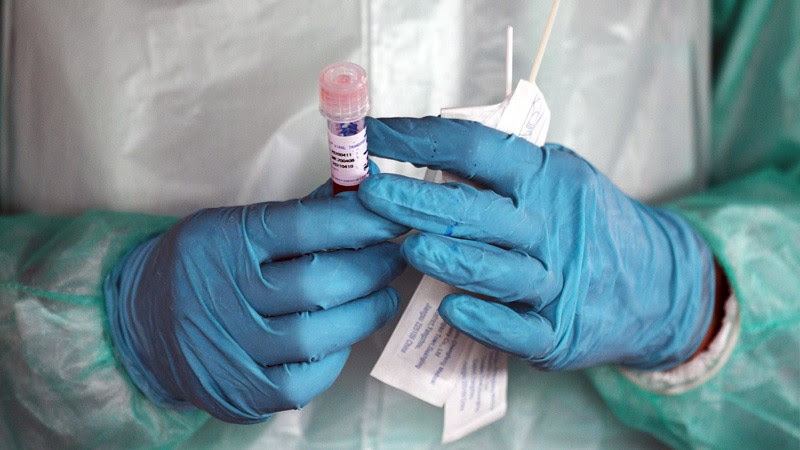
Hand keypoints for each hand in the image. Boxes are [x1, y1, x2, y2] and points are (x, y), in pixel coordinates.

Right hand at [104, 191, 406, 422]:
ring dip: (365, 312)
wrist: (143, 321)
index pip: (304, 226)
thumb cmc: (204, 264)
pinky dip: (336, 356)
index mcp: (224, 241)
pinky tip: (345, 335)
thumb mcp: (236, 224)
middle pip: (318, 283)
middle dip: (371, 267)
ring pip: (317, 336)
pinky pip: (305, 381)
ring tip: (383, 294)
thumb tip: (363, 194)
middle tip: (394, 256)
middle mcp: (223, 295)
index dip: (358, 221)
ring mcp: (229, 351)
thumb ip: (299, 214)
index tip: (390, 216)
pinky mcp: (239, 393)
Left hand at [358, 116, 715, 370]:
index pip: (475, 149)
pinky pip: (518, 329)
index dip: (420, 139)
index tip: (374, 136)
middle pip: (477, 210)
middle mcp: (547, 227)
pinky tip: (451, 308)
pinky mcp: (557, 333)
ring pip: (497, 270)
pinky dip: (485, 320)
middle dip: (419, 200)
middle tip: (371, 194)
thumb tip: (425, 149)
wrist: (657, 283)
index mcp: (543, 178)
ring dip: (450, 258)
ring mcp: (555, 282)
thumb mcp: (556, 178)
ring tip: (410, 247)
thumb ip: (502, 168)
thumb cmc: (586, 224)